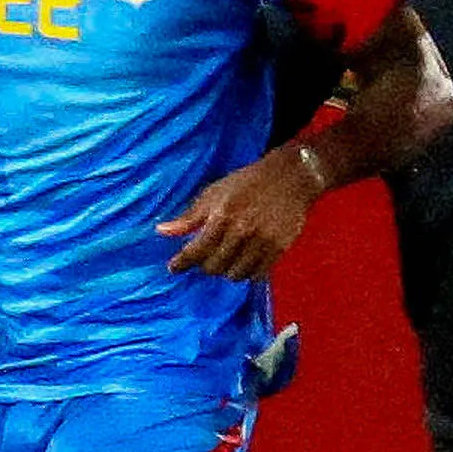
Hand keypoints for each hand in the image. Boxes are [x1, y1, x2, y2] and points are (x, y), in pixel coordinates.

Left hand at [158, 144, 327, 279]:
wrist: (290, 177)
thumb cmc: (248, 182)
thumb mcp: (214, 193)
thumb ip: (189, 217)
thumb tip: (162, 232)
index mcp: (222, 217)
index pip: (196, 250)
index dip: (181, 263)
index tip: (173, 268)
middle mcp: (241, 232)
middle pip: (214, 266)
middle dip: (205, 265)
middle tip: (205, 259)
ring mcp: (262, 242)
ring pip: (235, 274)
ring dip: (226, 270)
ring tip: (225, 261)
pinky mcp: (279, 248)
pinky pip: (257, 274)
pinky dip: (247, 273)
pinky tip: (243, 263)